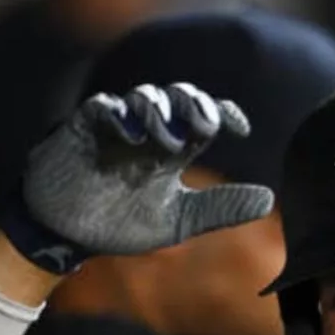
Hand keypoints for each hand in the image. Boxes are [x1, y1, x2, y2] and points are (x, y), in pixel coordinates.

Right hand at [1, 83, 273, 272]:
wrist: (64, 237)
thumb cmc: (119, 225)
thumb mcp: (178, 222)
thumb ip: (220, 209)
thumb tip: (270, 200)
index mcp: (172, 149)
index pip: (204, 117)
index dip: (224, 113)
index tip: (242, 129)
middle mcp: (148, 132)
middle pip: (178, 97)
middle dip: (194, 103)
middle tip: (206, 125)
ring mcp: (115, 127)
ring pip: (144, 97)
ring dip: (161, 112)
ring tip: (170, 141)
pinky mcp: (82, 129)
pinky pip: (103, 108)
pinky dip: (120, 115)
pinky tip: (134, 136)